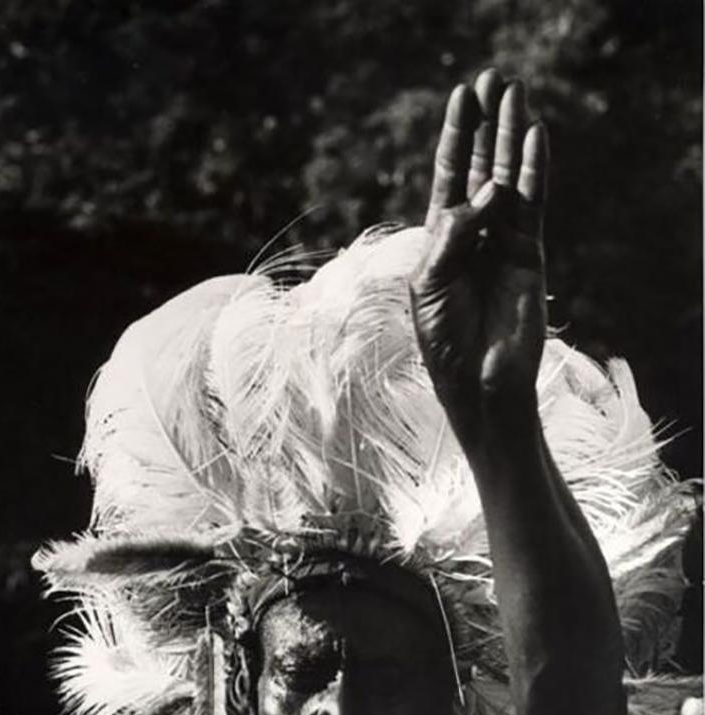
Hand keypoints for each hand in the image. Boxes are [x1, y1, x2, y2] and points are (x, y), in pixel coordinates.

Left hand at [409, 70, 547, 451]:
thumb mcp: (431, 286)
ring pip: (509, 179)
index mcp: (441, 241)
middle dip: (486, 125)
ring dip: (511, 137)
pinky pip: (533, 205)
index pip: (449, 177)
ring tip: (516, 93)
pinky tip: (535, 138)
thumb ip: (451, 237)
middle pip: (481, 168)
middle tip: (493, 78)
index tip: (462, 96)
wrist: (478, 384)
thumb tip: (486, 194)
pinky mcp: (529, 255)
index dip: (455, 137)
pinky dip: (534, 171)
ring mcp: (503, 242)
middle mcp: (474, 235)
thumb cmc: (445, 341)